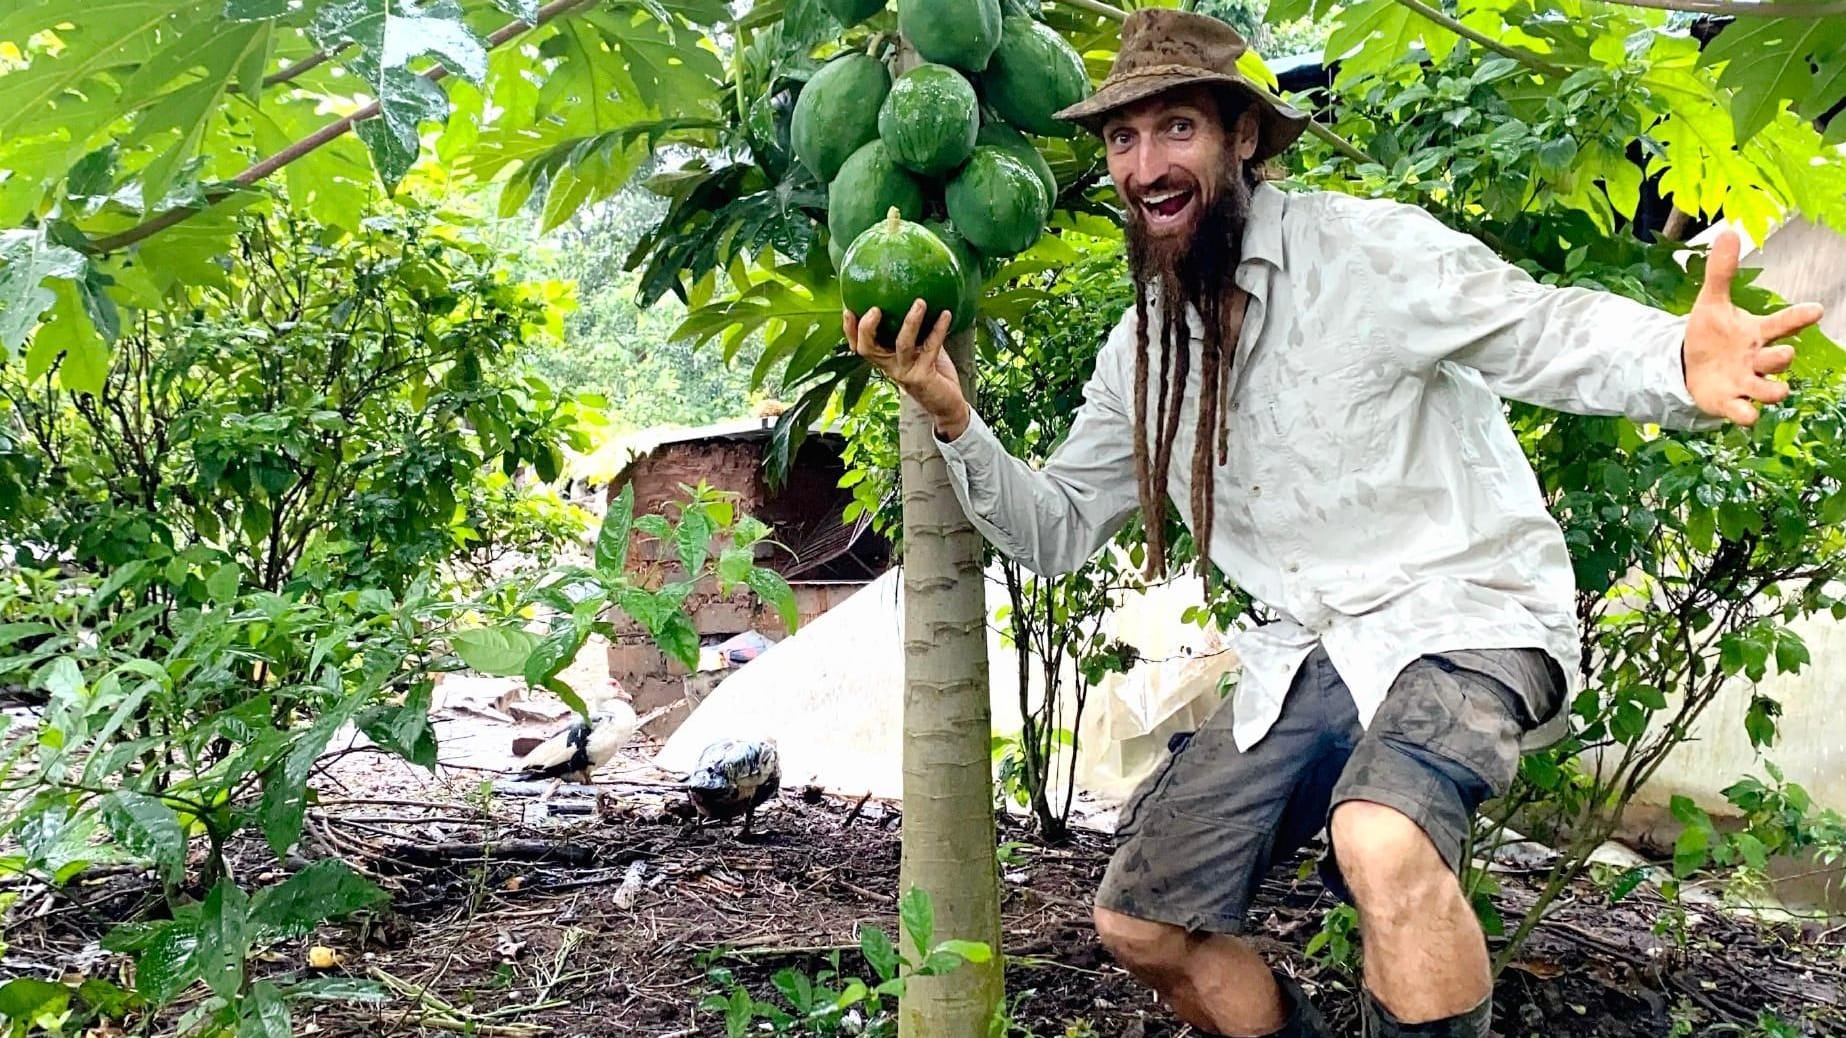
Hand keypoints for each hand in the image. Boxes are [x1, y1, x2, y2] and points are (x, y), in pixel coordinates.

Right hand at [844, 299, 970, 438]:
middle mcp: (890, 367)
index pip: (859, 346)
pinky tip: (946, 314)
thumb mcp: (919, 348)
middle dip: (867, 328)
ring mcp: (906, 373)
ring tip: (920, 302)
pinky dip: (939, 329)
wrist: (947, 404)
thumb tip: (916, 296)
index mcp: (885, 359)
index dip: (849, 331)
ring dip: (911, 322)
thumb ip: (915, 330)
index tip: (848, 310)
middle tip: (876, 308)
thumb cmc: (932, 372)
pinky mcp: (923, 376)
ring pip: (902, 345)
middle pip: (868, 349)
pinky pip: (931, 347)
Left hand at [1683, 230, 1824, 425]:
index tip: (1816, 309)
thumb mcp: (1711, 302)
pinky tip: (1745, 414)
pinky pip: (1744, 413)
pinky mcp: (1729, 403)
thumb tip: (1728, 232)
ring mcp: (1745, 383)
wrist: (1689, 366)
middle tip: (1783, 352)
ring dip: (1774, 389)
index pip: (1784, 322)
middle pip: (1780, 358)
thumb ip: (1722, 272)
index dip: (1800, 316)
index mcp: (1757, 333)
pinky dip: (1746, 414)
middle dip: (1783, 356)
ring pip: (1770, 390)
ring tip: (1777, 389)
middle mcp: (1757, 359)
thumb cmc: (1710, 334)